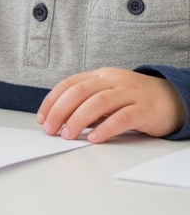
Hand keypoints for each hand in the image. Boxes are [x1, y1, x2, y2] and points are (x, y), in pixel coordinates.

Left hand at [36, 67, 186, 142]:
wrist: (172, 99)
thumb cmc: (133, 100)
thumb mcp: (107, 96)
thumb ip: (86, 104)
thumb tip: (60, 121)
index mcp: (100, 76)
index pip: (69, 84)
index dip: (52, 101)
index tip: (42, 118)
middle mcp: (113, 81)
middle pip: (79, 92)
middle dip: (60, 111)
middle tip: (51, 130)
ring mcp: (130, 93)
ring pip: (98, 103)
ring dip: (78, 120)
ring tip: (69, 135)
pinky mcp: (145, 109)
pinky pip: (122, 117)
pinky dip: (105, 128)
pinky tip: (95, 138)